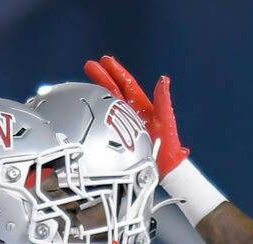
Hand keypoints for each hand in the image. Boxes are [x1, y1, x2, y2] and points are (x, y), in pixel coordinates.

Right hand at [84, 55, 188, 176]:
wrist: (164, 173)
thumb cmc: (169, 149)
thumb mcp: (166, 122)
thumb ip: (163, 102)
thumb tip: (164, 79)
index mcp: (144, 108)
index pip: (128, 85)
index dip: (118, 72)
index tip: (106, 60)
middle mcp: (132, 114)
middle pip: (115, 91)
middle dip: (103, 77)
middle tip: (90, 65)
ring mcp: (123, 126)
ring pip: (108, 104)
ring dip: (97, 92)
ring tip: (84, 81)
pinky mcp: (117, 138)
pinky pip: (103, 122)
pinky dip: (95, 112)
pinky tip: (85, 108)